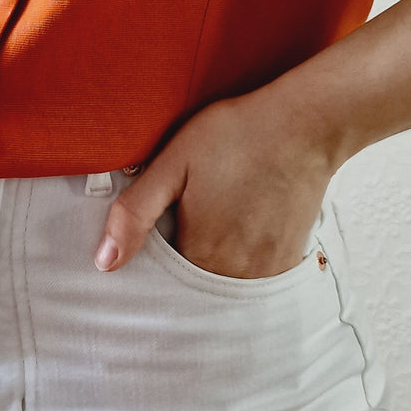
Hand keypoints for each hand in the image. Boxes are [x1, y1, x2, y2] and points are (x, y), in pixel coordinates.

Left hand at [94, 86, 338, 275]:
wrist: (305, 124)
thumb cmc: (235, 135)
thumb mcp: (173, 163)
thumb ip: (135, 213)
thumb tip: (105, 263)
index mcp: (198, 253)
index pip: (162, 282)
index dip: (152, 264)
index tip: (154, 239)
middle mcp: (234, 272)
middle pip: (193, 286)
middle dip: (181, 268)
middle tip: (186, 222)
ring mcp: (266, 270)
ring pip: (223, 283)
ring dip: (211, 266)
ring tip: (213, 223)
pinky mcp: (288, 258)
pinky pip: (253, 278)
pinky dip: (241, 263)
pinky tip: (239, 227)